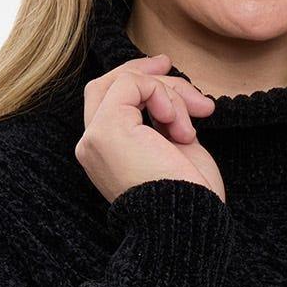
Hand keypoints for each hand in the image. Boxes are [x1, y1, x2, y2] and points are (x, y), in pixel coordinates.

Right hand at [76, 54, 224, 203]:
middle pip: (105, 85)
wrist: (188, 222)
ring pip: (121, 82)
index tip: (167, 68)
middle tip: (170, 63)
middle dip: (144, 72)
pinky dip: (161, 93)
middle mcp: (92, 147)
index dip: (138, 80)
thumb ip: (166, 121)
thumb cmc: (191, 196)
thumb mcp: (177, 149)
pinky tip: (176, 122)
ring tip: (194, 120)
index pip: (110, 103)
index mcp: (107, 156)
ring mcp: (95, 138)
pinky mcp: (106, 130)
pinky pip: (131, 85)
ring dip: (166, 90)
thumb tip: (172, 94)